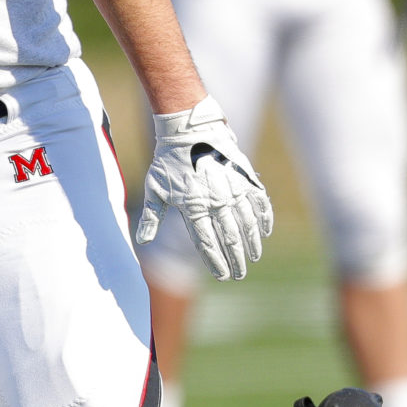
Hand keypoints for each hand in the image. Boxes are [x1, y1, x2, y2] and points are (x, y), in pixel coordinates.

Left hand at [136, 95, 273, 280]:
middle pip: (230, 238)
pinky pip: (260, 203)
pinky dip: (264, 219)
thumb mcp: (155, 188)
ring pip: (248, 224)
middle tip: (239, 274)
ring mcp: (233, 189)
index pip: (207, 242)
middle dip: (236, 260)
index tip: (222, 276)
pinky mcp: (245, 178)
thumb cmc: (168, 160)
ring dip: (252, 244)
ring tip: (253, 258)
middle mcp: (216, 201)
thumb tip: (142, 240)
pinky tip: (264, 232)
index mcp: (193, 206)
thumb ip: (151, 216)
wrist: (189, 130)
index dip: (215, 262)